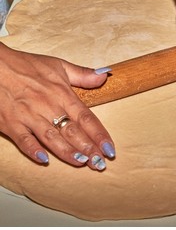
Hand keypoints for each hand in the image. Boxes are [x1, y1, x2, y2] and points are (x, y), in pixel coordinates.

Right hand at [0, 42, 114, 170]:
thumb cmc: (27, 65)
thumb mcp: (59, 66)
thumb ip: (83, 74)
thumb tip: (105, 76)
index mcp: (63, 95)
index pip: (87, 118)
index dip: (100, 135)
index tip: (110, 149)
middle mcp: (48, 107)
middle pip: (73, 132)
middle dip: (88, 149)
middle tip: (100, 163)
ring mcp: (29, 116)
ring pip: (52, 138)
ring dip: (68, 152)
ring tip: (82, 163)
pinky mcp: (11, 123)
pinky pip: (23, 140)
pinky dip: (33, 150)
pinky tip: (44, 160)